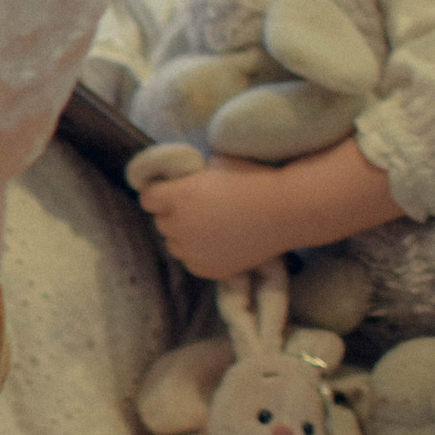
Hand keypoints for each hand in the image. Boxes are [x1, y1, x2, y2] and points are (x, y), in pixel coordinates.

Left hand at [139, 156, 288, 278]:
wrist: (286, 212)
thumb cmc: (254, 180)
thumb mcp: (215, 166)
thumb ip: (189, 178)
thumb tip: (176, 180)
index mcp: (177, 197)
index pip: (147, 198)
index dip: (161, 192)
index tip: (175, 190)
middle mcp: (178, 225)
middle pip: (161, 221)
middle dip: (174, 214)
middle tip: (201, 208)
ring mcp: (191, 250)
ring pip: (174, 243)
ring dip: (185, 235)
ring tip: (213, 226)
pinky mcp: (206, 269)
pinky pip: (190, 260)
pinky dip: (200, 253)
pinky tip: (221, 242)